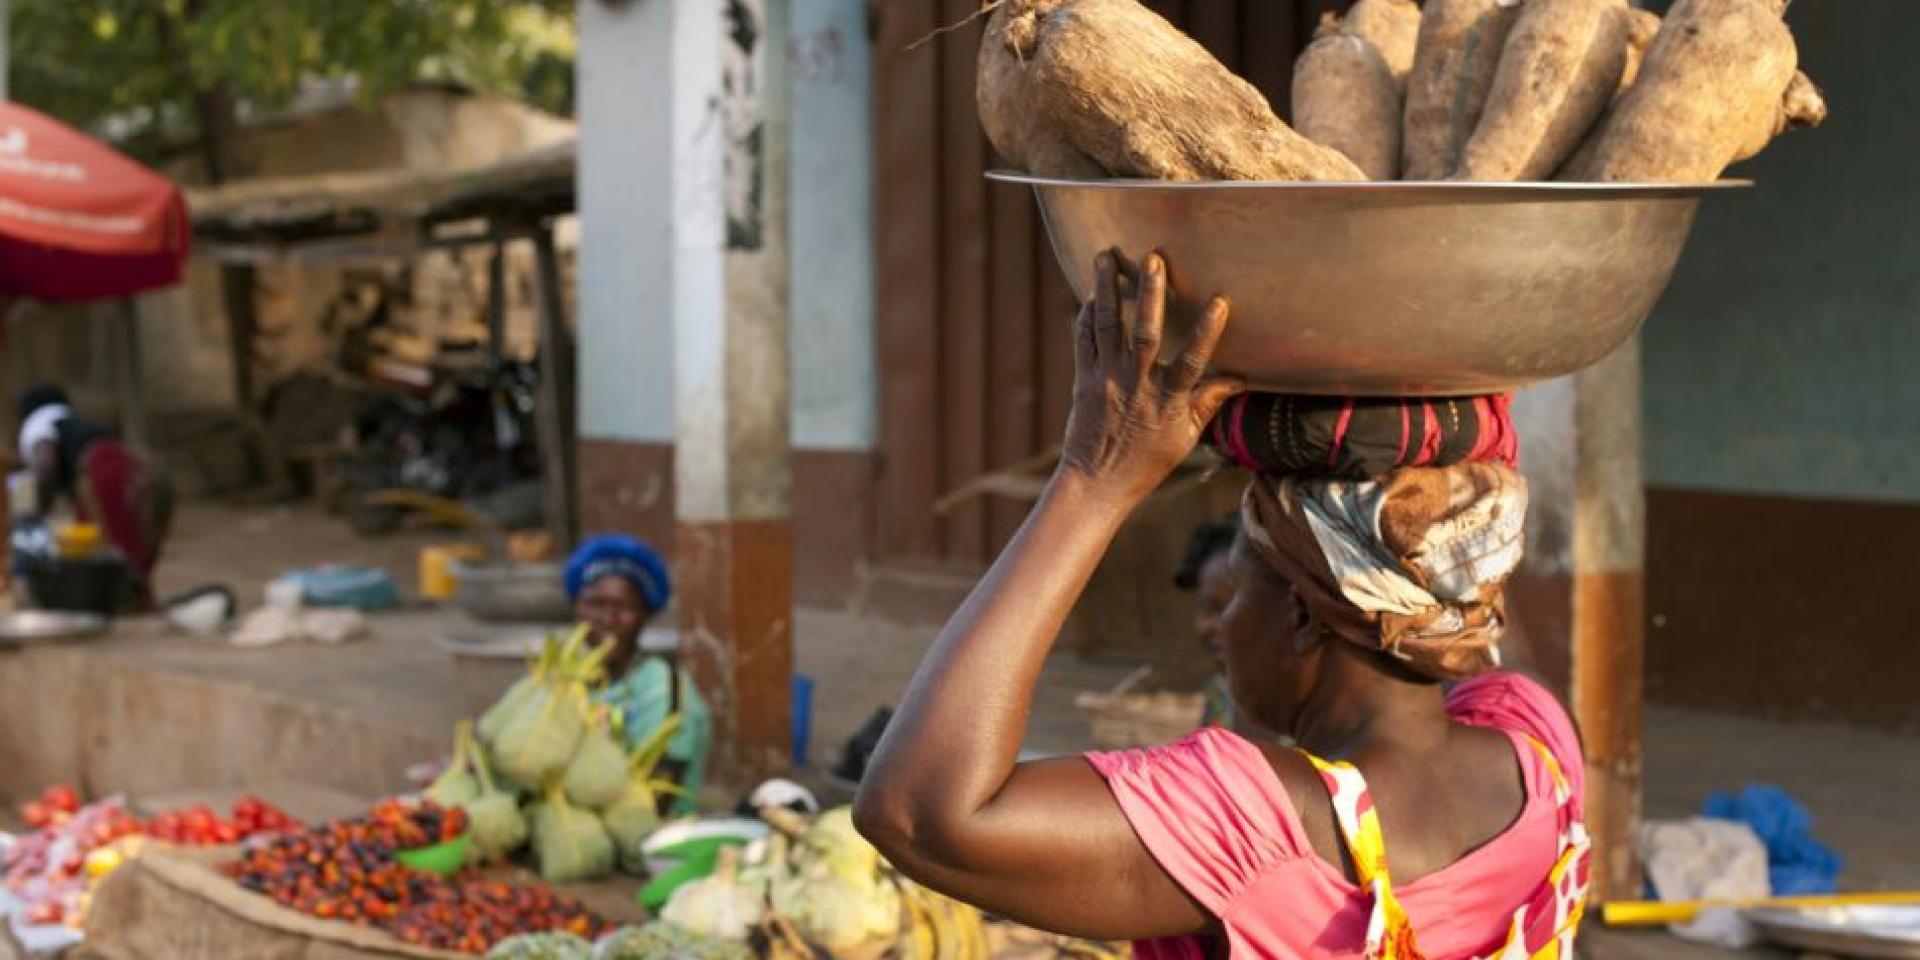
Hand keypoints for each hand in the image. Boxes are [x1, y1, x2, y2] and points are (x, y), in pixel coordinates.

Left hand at [1056, 250, 1242, 506]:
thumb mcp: (1186, 438)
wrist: (1095, 483)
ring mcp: (1105, 380)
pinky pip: (1083, 340)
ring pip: (1107, 327)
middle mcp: (1135, 386)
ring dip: (1107, 290)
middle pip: (1144, 334)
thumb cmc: (1146, 463)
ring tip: (1105, 257)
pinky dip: (1086, 314)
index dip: (1206, 332)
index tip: (1221, 301)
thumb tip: (1240, 378)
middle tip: (1153, 258)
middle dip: (1149, 294)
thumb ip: (1209, 402)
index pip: (1192, 361)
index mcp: (1166, 401)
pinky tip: (1092, 292)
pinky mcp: (1083, 380)